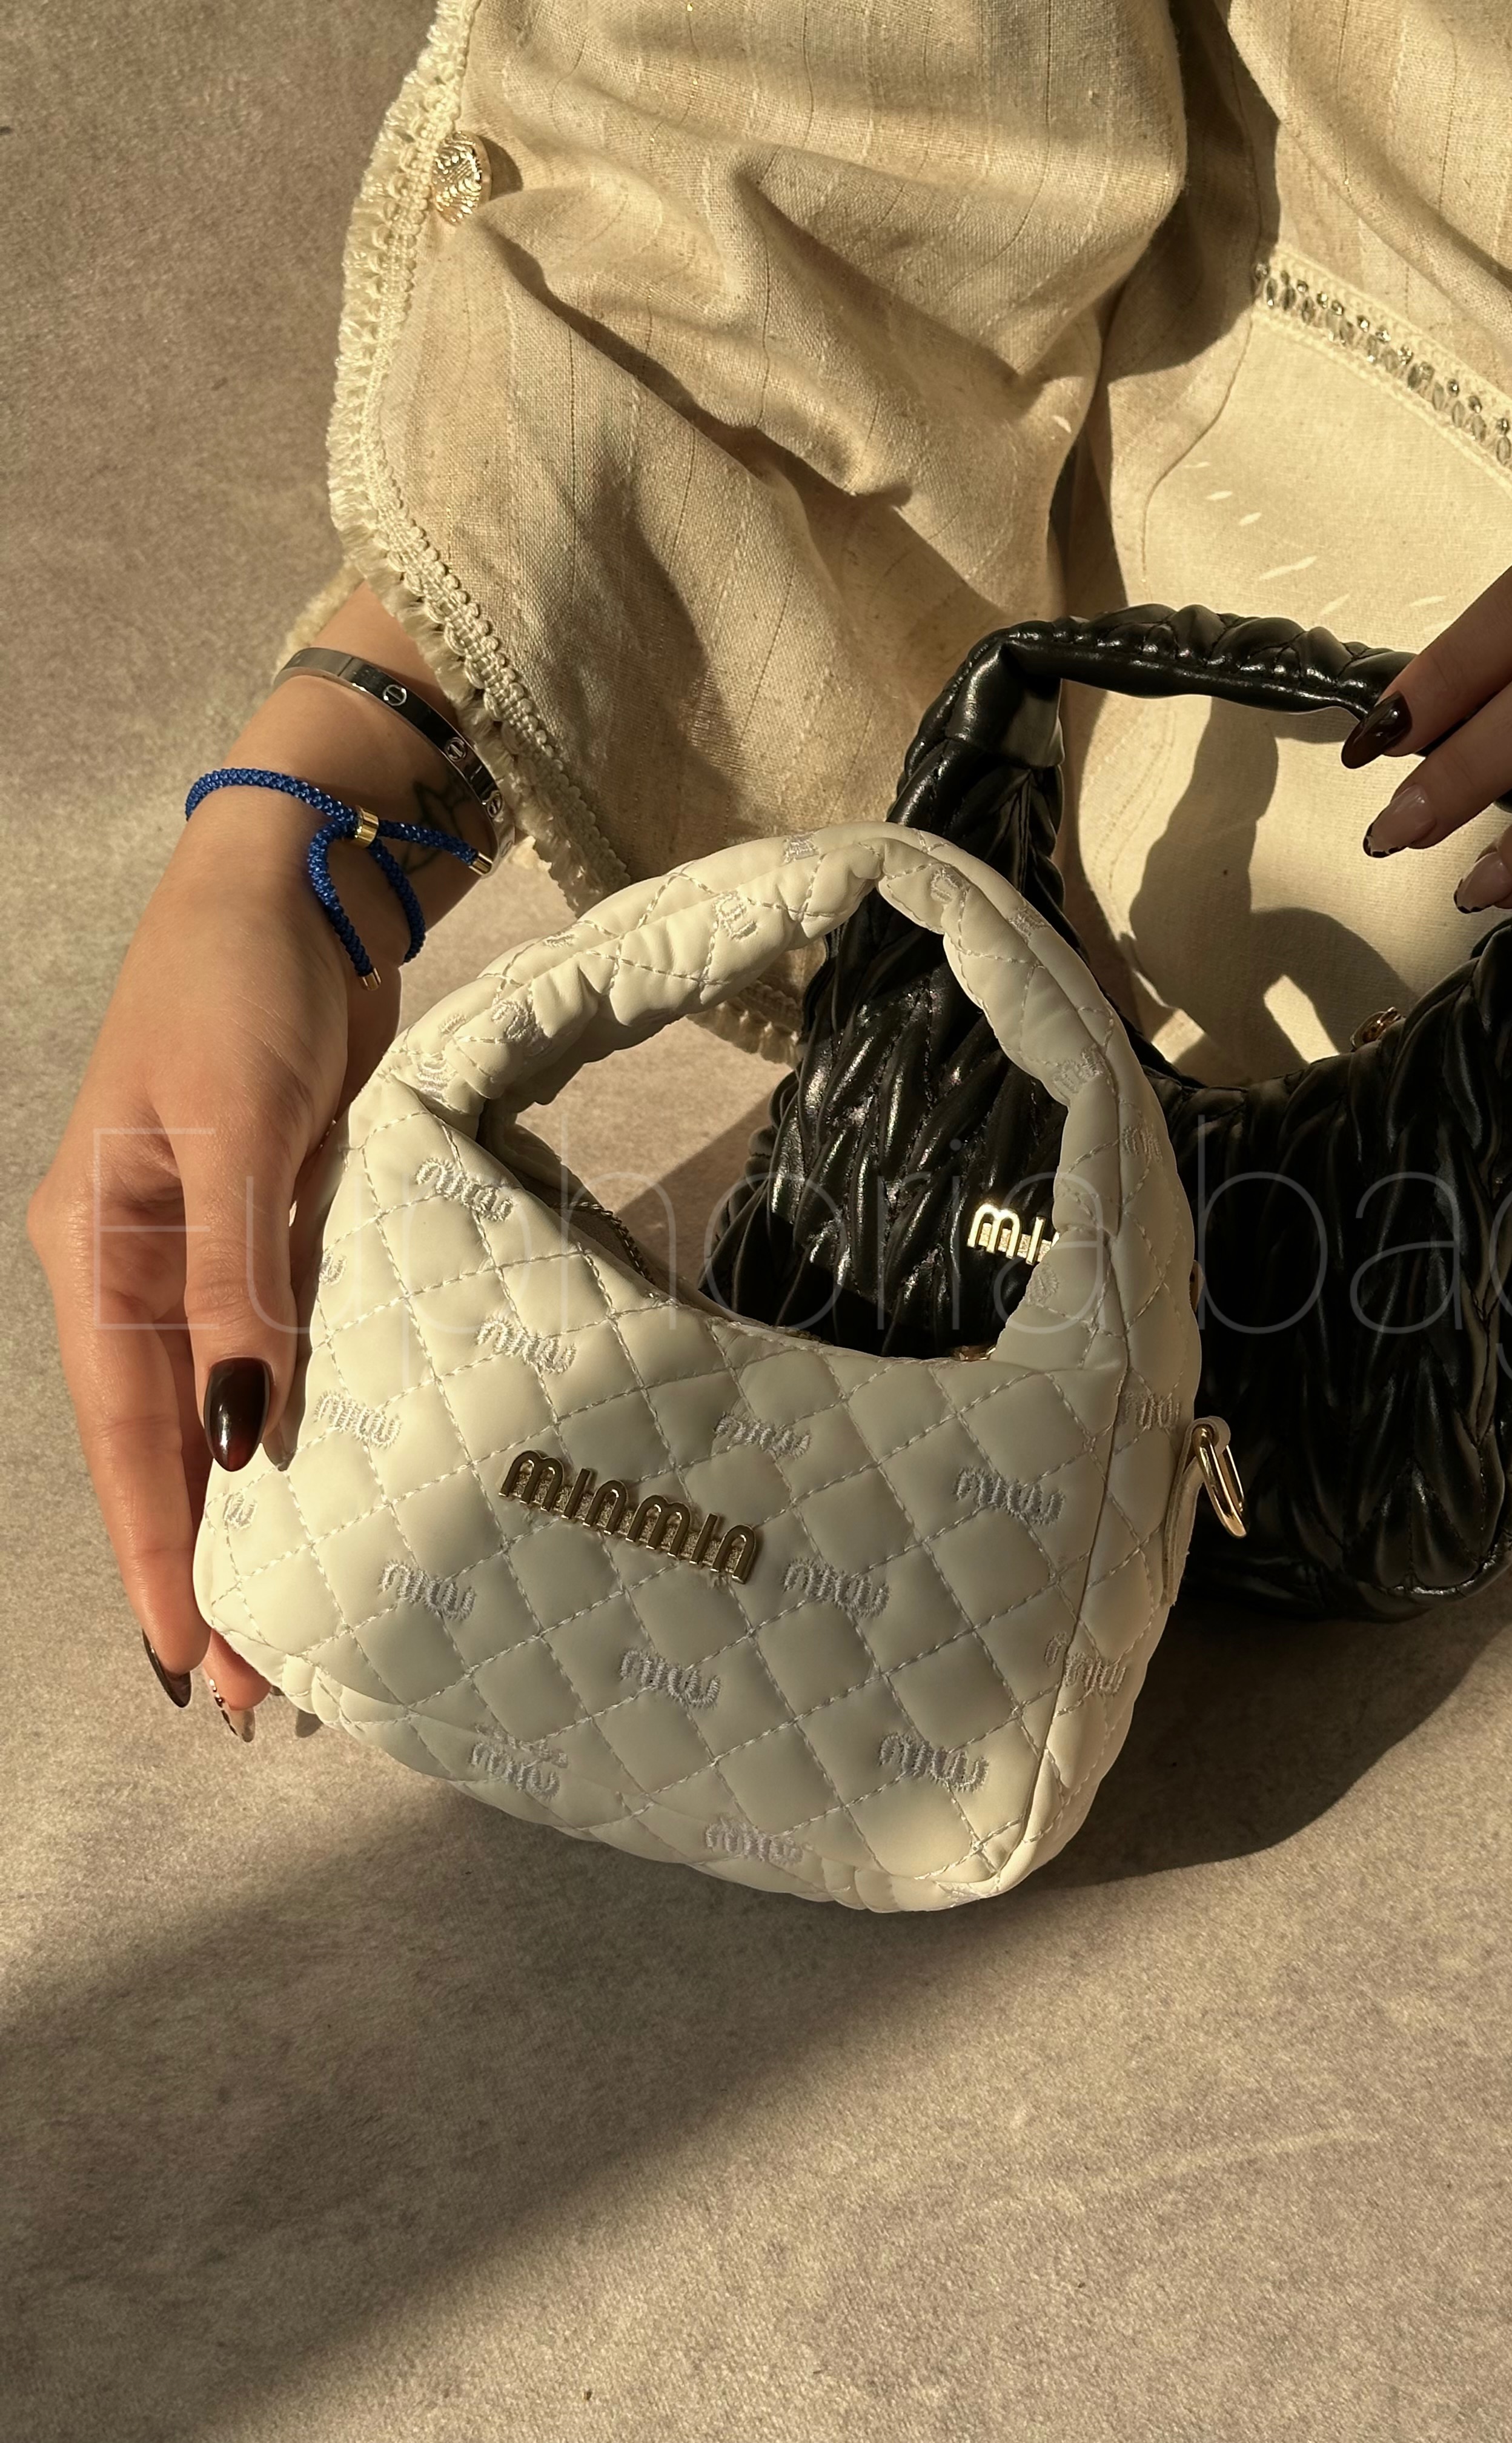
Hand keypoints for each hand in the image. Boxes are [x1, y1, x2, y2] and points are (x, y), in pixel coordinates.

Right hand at [27, 586, 483, 1735]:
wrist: (301, 882)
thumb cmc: (244, 980)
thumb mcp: (241, 1129)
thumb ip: (244, 1280)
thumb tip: (245, 1426)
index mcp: (98, 1251)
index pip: (128, 1438)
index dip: (160, 1556)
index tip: (194, 1664)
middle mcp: (139, 1270)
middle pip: (166, 1450)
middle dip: (204, 1571)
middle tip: (257, 1696)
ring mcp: (204, 1258)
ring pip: (217, 1419)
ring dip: (250, 1521)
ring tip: (290, 1630)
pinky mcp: (270, 1236)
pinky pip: (271, 1360)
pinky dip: (290, 1434)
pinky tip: (320, 1500)